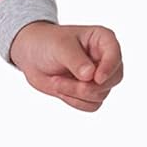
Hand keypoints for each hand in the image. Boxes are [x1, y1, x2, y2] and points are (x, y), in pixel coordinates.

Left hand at [9, 22, 123, 110]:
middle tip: (60, 82)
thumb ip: (75, 60)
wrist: (31, 56)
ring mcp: (99, 77)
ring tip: (56, 82)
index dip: (109, 67)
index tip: (97, 78)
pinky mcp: (90, 91)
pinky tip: (61, 90)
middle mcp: (105, 59)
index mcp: (102, 40)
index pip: (115, 54)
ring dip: (76, 93)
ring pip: (101, 94)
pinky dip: (75, 102)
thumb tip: (90, 76)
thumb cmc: (47, 43)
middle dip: (88, 86)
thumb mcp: (59, 47)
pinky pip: (92, 105)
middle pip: (113, 79)